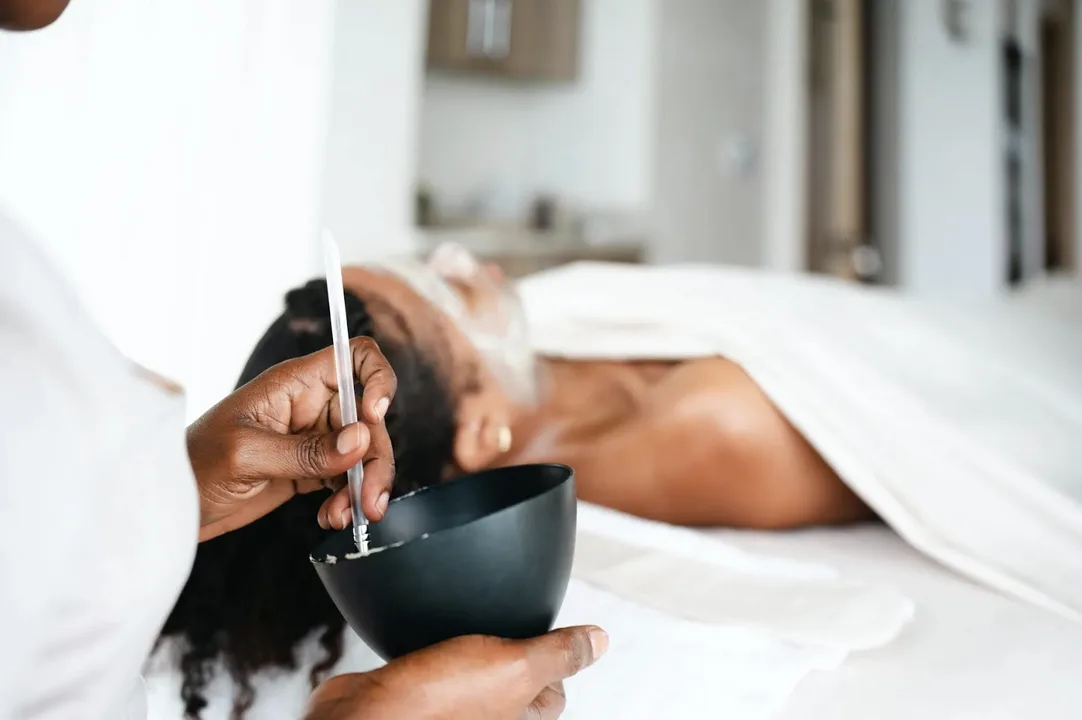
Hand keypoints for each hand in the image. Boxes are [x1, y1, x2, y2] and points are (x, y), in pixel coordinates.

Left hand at [187, 337, 396, 540]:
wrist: (171, 505)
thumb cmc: (192, 465)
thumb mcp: (247, 456)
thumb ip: (305, 451)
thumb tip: (359, 442)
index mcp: (295, 384)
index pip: (354, 358)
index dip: (376, 379)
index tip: (374, 417)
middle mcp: (310, 406)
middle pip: (369, 419)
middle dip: (376, 459)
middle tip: (370, 500)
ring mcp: (312, 438)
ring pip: (364, 453)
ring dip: (365, 486)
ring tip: (349, 516)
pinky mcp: (310, 468)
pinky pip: (347, 478)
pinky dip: (348, 500)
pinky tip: (332, 517)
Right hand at [305, 626, 608, 719]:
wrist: (364, 715)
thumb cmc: (434, 706)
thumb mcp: (515, 667)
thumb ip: (559, 653)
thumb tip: (600, 642)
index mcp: (518, 718)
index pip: (554, 691)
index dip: (552, 656)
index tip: (542, 632)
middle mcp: (487, 717)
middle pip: (514, 678)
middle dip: (507, 647)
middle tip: (497, 627)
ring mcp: (451, 707)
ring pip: (475, 669)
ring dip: (470, 646)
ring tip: (462, 630)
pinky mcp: (417, 692)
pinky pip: (438, 664)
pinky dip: (435, 645)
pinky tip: (429, 634)